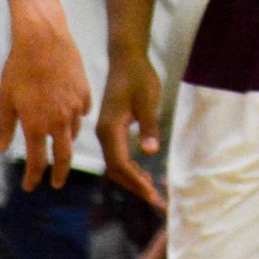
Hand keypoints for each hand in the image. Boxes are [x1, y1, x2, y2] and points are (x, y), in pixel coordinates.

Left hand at [0, 0, 92, 188]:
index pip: (37, 162)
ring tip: (60, 144)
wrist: (43, 39)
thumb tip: (1, 149)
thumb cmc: (18, 68)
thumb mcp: (5, 99)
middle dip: (60, 173)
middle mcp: (59, 121)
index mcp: (37, 126)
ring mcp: (75, 106)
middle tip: (57, 183)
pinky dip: (77, 118)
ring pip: (74, 133)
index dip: (34, 177)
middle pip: (64, 156)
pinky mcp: (85, 91)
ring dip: (66, 142)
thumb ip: (4, 127)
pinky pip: (83, 112)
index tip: (31, 187)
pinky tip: (72, 115)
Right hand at [97, 42, 166, 206]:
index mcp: (110, 129)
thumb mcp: (148, 100)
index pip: (121, 164)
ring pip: (115, 164)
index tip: (152, 195)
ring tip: (151, 191)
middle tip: (155, 200)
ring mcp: (106, 131)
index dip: (136, 181)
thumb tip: (150, 152)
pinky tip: (142, 172)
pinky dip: (129, 167)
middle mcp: (103, 134)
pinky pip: (117, 154)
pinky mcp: (111, 128)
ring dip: (132, 178)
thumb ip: (149, 126)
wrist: (126, 58)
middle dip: (134, 186)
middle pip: (115, 169)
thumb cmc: (138, 77)